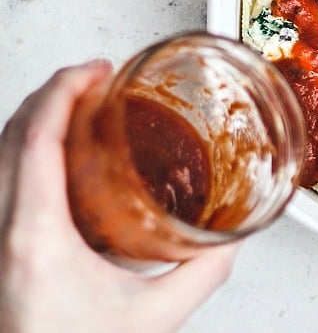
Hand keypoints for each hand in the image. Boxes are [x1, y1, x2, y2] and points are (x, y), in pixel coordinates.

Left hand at [0, 62, 239, 332]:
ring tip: (79, 105)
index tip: (96, 70)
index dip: (63, 91)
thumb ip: (200, 273)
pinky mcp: (0, 248)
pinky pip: (2, 178)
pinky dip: (27, 149)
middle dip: (50, 93)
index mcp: (35, 236)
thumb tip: (232, 238)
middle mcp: (3, 230)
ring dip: (36, 119)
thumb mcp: (153, 317)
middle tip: (95, 77)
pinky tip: (58, 156)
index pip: (35, 140)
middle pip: (9, 135)